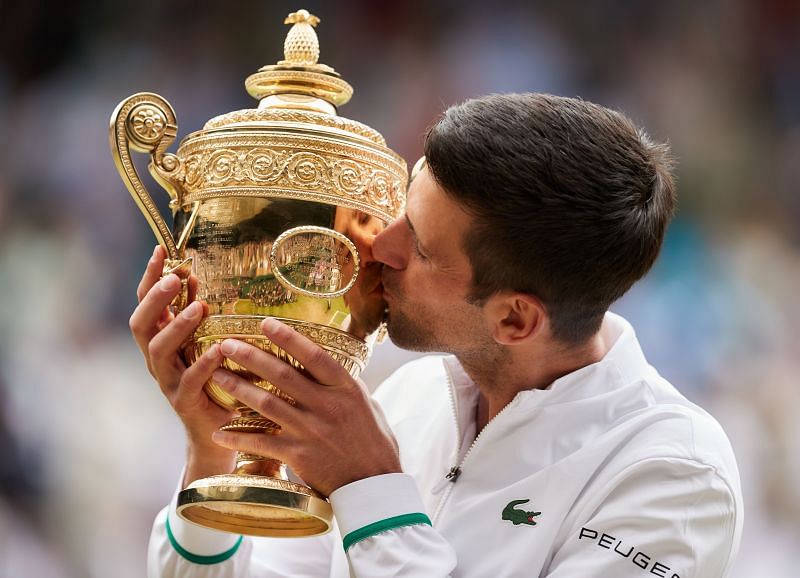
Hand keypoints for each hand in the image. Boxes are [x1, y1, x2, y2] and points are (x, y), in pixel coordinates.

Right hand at [129, 246, 235, 484]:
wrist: (214, 430)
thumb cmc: (211, 379)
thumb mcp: (201, 341)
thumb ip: (195, 312)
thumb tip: (195, 275)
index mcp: (158, 340)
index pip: (146, 303)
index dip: (150, 277)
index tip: (161, 250)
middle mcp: (156, 359)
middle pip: (141, 324)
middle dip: (154, 298)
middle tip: (175, 277)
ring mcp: (167, 381)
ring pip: (158, 351)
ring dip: (177, 326)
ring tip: (200, 307)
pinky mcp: (184, 401)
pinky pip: (190, 381)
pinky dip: (203, 364)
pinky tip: (218, 351)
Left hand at [210, 318, 400, 496]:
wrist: (373, 483)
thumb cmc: (373, 441)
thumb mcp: (366, 403)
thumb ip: (342, 384)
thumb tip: (323, 364)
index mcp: (345, 388)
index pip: (313, 355)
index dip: (288, 338)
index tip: (265, 323)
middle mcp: (326, 405)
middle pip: (282, 375)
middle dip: (250, 357)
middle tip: (226, 344)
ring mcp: (310, 430)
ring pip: (266, 404)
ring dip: (238, 389)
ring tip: (217, 376)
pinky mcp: (298, 455)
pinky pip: (262, 443)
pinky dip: (238, 438)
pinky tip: (219, 433)